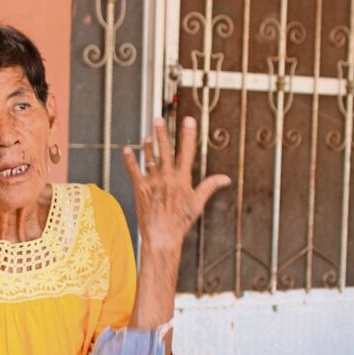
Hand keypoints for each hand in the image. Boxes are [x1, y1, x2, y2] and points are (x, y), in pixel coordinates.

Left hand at [122, 116, 230, 254]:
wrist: (162, 236)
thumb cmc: (180, 221)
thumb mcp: (197, 203)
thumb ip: (209, 186)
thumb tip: (226, 178)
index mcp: (182, 179)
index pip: (187, 152)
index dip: (188, 135)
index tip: (189, 120)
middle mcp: (167, 178)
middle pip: (165, 151)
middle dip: (162, 133)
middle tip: (158, 118)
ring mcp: (152, 183)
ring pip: (150, 158)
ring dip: (148, 146)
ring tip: (148, 135)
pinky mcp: (140, 189)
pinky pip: (134, 171)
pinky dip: (130, 160)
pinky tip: (127, 150)